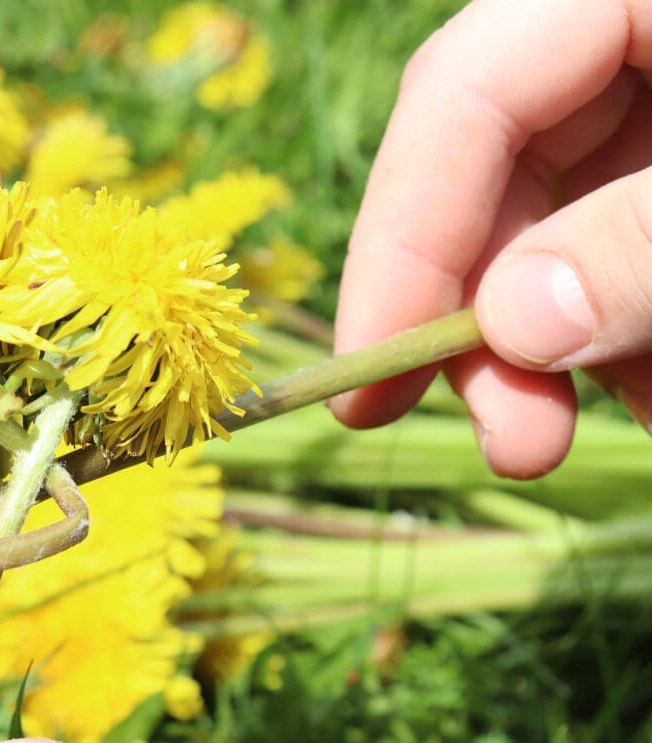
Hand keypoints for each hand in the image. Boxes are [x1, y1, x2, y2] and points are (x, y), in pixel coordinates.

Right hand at [331, 0, 651, 478]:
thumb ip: (637, 243)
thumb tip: (514, 326)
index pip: (459, 96)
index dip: (400, 240)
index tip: (372, 374)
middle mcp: (611, 36)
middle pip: (486, 178)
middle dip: (484, 324)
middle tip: (515, 446)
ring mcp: (645, 101)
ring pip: (544, 227)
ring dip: (551, 349)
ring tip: (576, 437)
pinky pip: (607, 243)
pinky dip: (616, 332)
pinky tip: (643, 393)